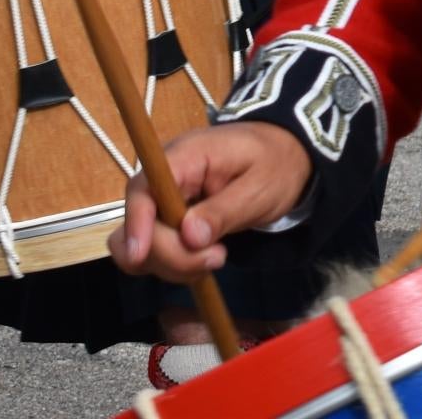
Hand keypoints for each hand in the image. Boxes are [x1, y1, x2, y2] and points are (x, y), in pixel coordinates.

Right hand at [110, 121, 314, 281]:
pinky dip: (174, 264)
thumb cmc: (274, 164)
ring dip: (174, 263)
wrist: (285, 157)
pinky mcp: (168, 220)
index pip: (142, 188)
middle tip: (218, 257)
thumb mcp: (260, 186)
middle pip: (140, 223)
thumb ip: (224, 211)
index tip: (140, 256)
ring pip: (143, 244)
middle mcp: (164, 177)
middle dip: (173, 253)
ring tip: (217, 257)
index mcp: (186, 156)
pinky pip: (155, 250)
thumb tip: (189, 237)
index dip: (136, 222)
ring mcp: (164, 200)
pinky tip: (203, 260)